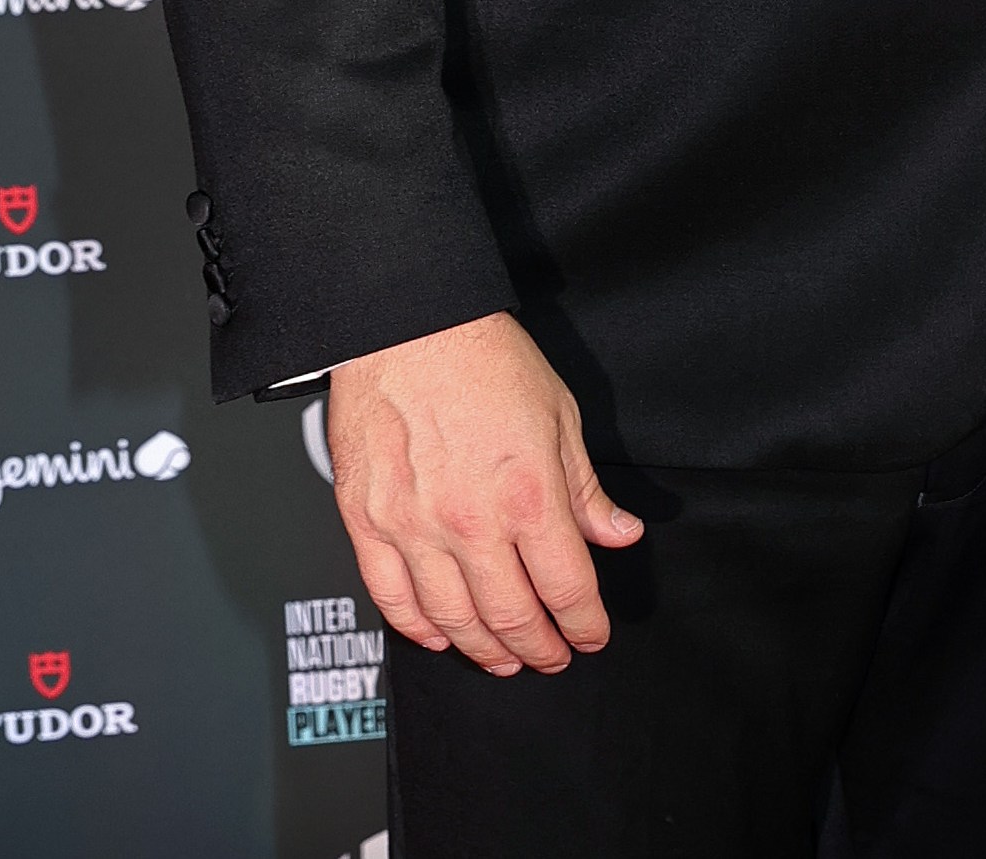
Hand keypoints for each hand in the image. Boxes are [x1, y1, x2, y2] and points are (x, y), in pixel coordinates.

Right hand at [326, 310, 643, 675]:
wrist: (406, 326)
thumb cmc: (483, 359)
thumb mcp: (559, 415)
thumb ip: (584, 488)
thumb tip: (617, 533)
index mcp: (529, 495)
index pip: (567, 587)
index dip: (585, 624)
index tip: (592, 636)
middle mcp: (471, 522)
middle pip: (512, 615)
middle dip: (539, 647)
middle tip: (552, 657)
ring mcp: (414, 528)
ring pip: (453, 619)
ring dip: (484, 650)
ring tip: (505, 659)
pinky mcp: (367, 523)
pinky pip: (393, 598)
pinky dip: (419, 628)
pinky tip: (441, 636)